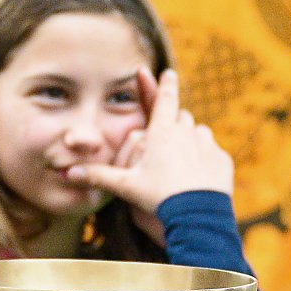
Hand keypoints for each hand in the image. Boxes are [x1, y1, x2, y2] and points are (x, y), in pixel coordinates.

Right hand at [70, 69, 232, 233]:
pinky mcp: (222, 160)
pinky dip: (206, 160)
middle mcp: (187, 132)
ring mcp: (208, 145)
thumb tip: (68, 173)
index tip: (168, 73)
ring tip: (182, 162)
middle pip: (181, 117)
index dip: (165, 84)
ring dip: (191, 140)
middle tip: (167, 140)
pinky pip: (213, 153)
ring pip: (199, 133)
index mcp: (163, 131)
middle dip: (174, 123)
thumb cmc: (157, 197)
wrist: (196, 217)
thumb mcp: (126, 186)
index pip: (165, 98)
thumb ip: (98, 176)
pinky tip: (198, 177)